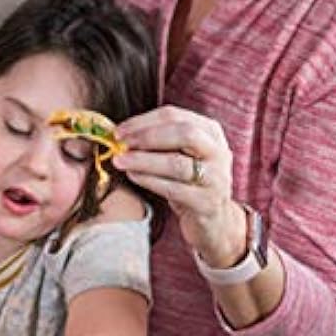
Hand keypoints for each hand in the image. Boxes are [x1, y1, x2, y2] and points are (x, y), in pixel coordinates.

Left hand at [114, 105, 247, 265]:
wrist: (214, 219)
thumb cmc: (188, 181)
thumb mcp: (179, 155)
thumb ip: (157, 141)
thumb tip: (120, 134)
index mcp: (210, 132)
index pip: (174, 116)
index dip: (142, 121)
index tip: (117, 131)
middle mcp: (218, 152)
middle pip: (184, 134)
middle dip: (147, 137)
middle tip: (120, 144)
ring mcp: (216, 178)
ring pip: (177, 164)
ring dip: (143, 160)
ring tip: (120, 161)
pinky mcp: (208, 203)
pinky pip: (174, 189)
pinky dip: (149, 181)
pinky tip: (133, 176)